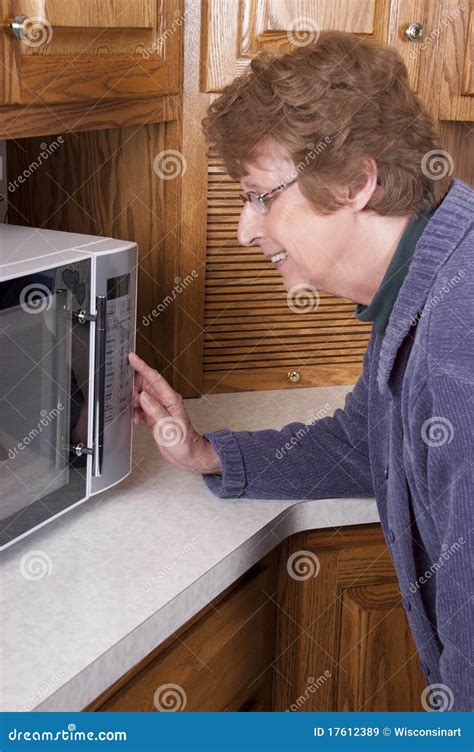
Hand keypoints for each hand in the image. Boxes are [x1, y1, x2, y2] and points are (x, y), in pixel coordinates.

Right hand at [128, 352, 221, 474]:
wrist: (188, 455)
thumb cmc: (183, 443)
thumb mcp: (168, 427)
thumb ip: (155, 410)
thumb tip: (143, 396)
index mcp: (172, 399)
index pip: (155, 378)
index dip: (142, 366)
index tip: (132, 358)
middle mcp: (166, 400)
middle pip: (146, 384)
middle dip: (134, 389)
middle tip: (129, 399)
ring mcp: (161, 407)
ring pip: (142, 395)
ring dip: (134, 403)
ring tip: (135, 413)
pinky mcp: (155, 414)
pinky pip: (142, 406)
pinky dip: (136, 411)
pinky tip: (137, 420)